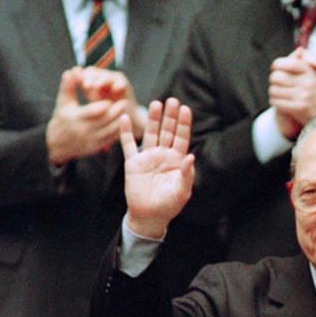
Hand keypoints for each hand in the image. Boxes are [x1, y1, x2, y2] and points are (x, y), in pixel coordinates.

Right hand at [46, 67, 132, 165]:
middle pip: (104, 121)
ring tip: (126, 111)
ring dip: (119, 121)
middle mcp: (83, 131)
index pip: (93, 111)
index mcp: (75, 118)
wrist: (56, 144)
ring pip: (109, 131)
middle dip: (116, 111)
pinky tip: (122, 122)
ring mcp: (90, 141)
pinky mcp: (95, 148)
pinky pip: (110, 139)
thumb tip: (72, 70)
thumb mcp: (63, 102)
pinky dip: (117, 131)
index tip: (112, 98)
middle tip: (125, 102)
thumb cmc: (61, 118)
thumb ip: (68, 86)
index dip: (104, 104)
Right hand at [121, 97, 194, 238]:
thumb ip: (187, 174)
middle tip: (172, 100)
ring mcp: (147, 157)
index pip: (181, 138)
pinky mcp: (133, 163)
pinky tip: (124, 118)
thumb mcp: (182, 191)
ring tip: (156, 104)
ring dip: (153, 119)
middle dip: (170, 116)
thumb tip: (191, 156)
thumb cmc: (169, 205)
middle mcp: (163, 155)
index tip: (185, 109)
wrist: (149, 216)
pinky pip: (128, 145)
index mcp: (176, 160)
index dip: (183, 124)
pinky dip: (125, 132)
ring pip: (151, 134)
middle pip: (167, 131)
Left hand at [268, 48, 315, 138]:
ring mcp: (302, 96)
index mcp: (311, 72)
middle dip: (274, 79)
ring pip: (273, 90)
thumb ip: (311, 62)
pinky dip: (275, 102)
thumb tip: (299, 50)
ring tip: (279, 93)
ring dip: (274, 92)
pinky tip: (281, 102)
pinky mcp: (298, 109)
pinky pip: (276, 101)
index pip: (288, 63)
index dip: (277, 64)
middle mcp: (307, 83)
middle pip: (277, 76)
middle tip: (277, 82)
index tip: (276, 68)